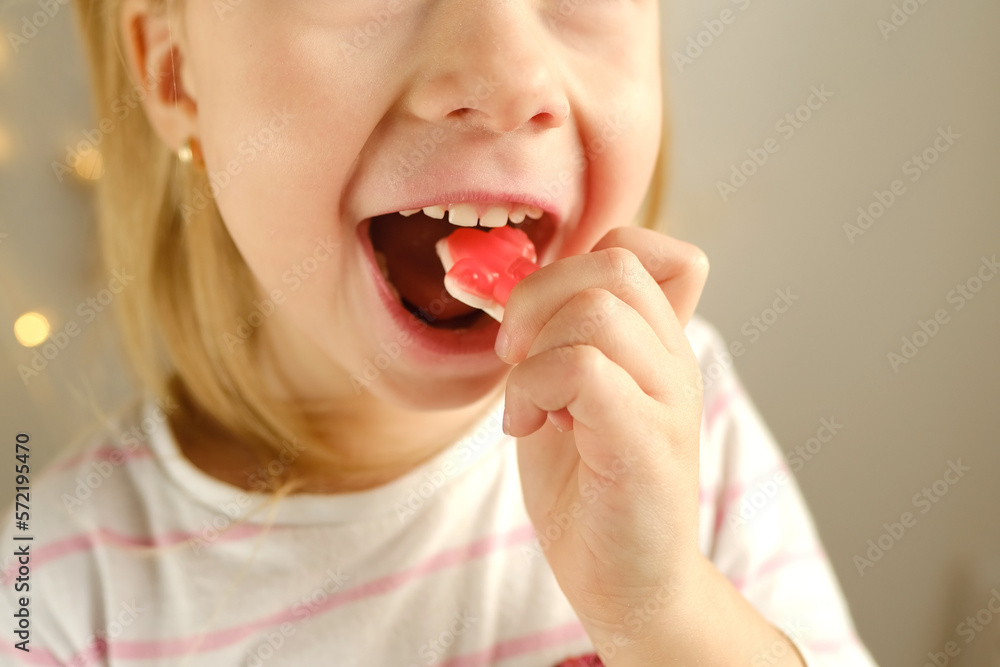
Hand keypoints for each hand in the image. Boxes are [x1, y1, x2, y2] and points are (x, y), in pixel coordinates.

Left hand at [497, 226, 708, 654]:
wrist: (626, 583)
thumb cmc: (590, 491)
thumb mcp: (567, 395)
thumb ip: (560, 339)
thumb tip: (516, 281)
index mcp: (655, 344)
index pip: (644, 249)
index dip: (577, 259)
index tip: (535, 320)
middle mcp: (672, 360)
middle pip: (613, 264)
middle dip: (537, 297)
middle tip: (513, 354)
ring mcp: (667, 399)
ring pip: (596, 311)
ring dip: (532, 354)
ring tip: (526, 406)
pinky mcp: (645, 442)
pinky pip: (582, 369)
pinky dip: (533, 390)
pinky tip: (527, 429)